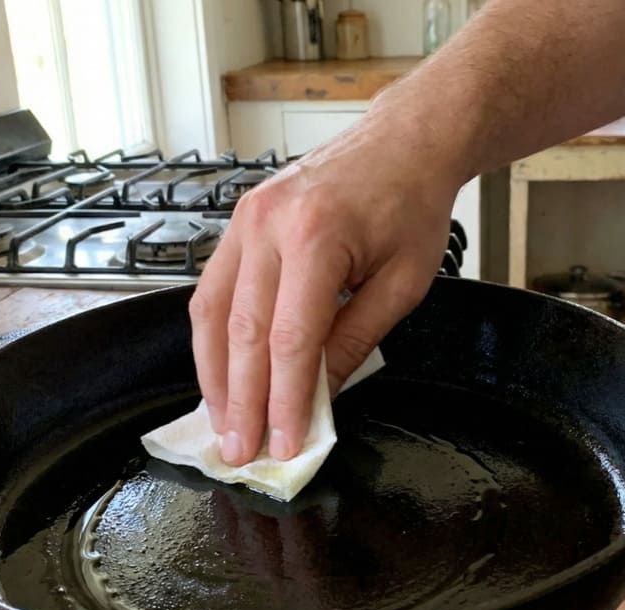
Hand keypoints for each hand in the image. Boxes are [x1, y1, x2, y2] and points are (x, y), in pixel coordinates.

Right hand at [188, 119, 462, 466]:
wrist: (401, 143)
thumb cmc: (412, 208)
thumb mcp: (403, 283)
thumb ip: (356, 342)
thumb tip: (317, 400)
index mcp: (318, 238)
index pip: (291, 340)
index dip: (284, 400)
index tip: (284, 444)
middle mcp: (269, 224)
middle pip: (243, 332)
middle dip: (242, 400)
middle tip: (241, 451)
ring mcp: (245, 218)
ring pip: (212, 313)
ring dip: (214, 375)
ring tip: (224, 424)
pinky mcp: (237, 219)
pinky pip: (212, 288)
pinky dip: (212, 338)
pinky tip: (220, 374)